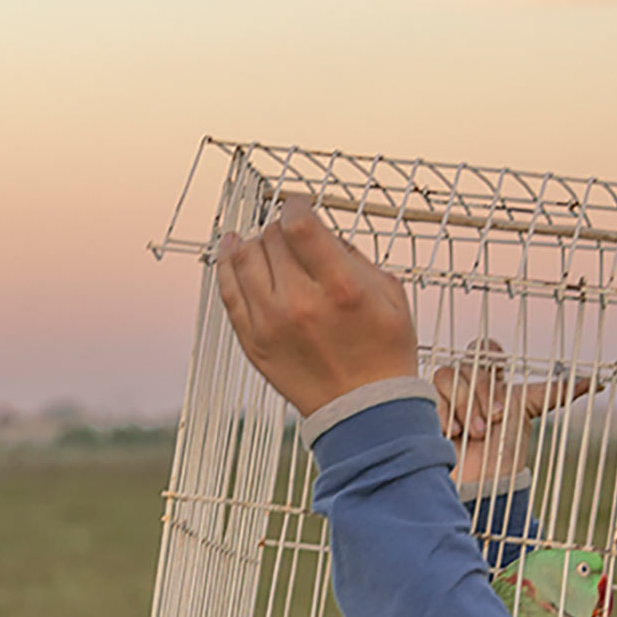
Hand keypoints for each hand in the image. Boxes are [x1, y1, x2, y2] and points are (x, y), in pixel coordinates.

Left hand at [213, 199, 418, 416]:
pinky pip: (228, 291)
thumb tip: (321, 230)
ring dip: (254, 241)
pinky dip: (226, 263)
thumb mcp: (390, 294)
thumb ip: (353, 255)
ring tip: (262, 238)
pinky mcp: (253, 342)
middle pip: (272, 239)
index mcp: (340, 288)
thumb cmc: (384, 352)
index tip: (298, 204)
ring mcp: (271, 324)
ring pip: (244, 258)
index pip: (300, 226)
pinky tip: (231, 248)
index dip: (296, 205)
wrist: (364, 411)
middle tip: (290, 234)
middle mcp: (301, 303)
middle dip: (281, 228)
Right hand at [435, 340, 596, 486]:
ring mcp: (442, 395)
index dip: (490, 354)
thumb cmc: (506, 448)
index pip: (485, 348)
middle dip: (482, 391)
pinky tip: (451, 433)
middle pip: (469, 364)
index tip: (499, 367)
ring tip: (473, 432)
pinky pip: (428, 397)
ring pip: (447, 376)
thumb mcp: (532, 411)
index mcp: (490, 379)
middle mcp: (464, 382)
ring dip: (464, 405)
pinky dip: (442, 413)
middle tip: (493, 420)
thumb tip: (599, 382)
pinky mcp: (424, 410)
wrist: (480, 480)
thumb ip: (558, 392)